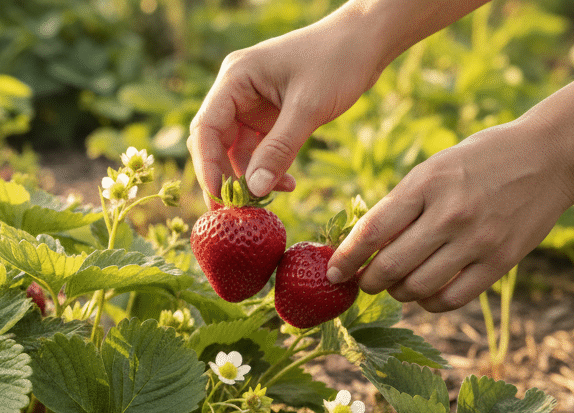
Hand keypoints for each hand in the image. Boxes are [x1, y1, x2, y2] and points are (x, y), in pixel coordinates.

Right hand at [186, 15, 385, 201]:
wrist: (368, 40)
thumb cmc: (337, 60)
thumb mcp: (308, 107)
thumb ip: (279, 150)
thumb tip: (254, 190)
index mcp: (235, 78)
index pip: (206, 128)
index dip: (207, 166)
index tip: (220, 197)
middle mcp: (237, 91)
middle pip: (215, 142)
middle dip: (224, 177)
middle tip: (234, 212)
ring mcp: (252, 104)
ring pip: (237, 150)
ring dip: (250, 177)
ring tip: (268, 199)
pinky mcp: (269, 116)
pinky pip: (259, 149)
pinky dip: (268, 169)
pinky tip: (287, 184)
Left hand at [326, 115, 573, 311]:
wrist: (551, 155)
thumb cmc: (481, 160)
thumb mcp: (435, 168)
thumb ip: (401, 205)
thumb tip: (361, 247)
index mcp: (427, 184)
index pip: (371, 231)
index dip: (346, 258)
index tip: (333, 273)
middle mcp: (450, 214)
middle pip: (389, 267)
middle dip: (367, 282)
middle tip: (364, 281)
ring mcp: (478, 240)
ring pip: (417, 288)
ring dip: (397, 293)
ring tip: (396, 284)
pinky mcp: (501, 261)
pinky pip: (451, 299)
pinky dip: (429, 302)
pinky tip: (426, 292)